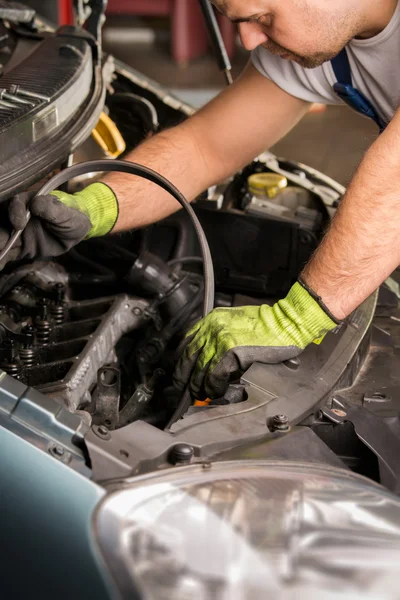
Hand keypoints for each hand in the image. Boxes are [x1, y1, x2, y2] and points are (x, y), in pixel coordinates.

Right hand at [0, 183, 117, 266]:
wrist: (77, 232)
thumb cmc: (72, 217)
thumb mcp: (66, 213)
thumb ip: (51, 209)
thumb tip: (35, 204)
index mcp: (30, 202)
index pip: (16, 204)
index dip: (15, 212)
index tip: (19, 224)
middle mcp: (20, 216)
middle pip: (4, 221)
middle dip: (1, 233)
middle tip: (1, 243)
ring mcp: (19, 233)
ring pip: (4, 238)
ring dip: (0, 246)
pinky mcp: (21, 248)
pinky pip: (9, 253)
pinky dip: (2, 259)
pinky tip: (0, 264)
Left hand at [174, 282, 337, 398]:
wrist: (287, 322)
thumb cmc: (268, 323)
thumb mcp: (236, 322)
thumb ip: (219, 337)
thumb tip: (210, 361)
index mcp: (212, 320)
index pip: (187, 342)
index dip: (181, 361)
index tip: (180, 373)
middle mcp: (212, 328)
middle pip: (188, 357)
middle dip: (184, 377)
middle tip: (183, 390)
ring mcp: (220, 340)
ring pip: (200, 369)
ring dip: (199, 386)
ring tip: (200, 395)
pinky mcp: (231, 353)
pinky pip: (215, 376)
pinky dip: (213, 387)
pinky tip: (215, 392)